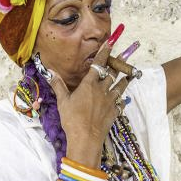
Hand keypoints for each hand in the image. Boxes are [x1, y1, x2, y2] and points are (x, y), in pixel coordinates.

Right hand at [46, 39, 131, 166]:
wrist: (86, 138)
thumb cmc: (72, 119)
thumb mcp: (62, 101)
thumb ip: (58, 85)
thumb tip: (51, 72)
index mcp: (89, 84)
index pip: (98, 64)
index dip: (105, 52)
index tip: (111, 42)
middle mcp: (102, 89)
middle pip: (112, 73)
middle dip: (118, 64)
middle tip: (124, 55)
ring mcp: (110, 100)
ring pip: (120, 86)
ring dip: (125, 79)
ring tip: (130, 73)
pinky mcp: (114, 111)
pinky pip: (121, 102)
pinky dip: (122, 99)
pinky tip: (124, 98)